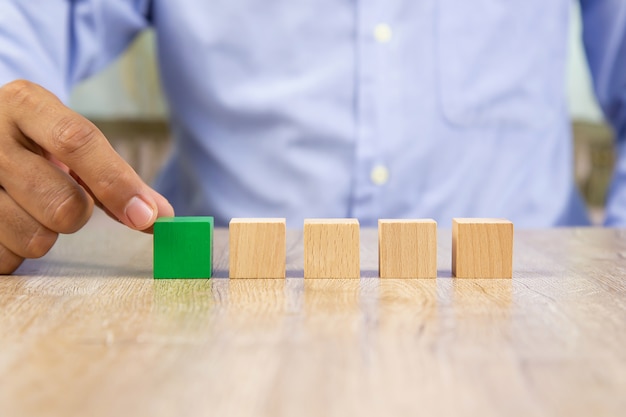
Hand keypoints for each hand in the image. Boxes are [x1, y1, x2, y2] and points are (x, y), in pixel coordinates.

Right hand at [0, 80, 173, 273]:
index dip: (116, 183)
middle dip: (78, 214)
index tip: (146, 216)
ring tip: (28, 208)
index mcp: (25, 104)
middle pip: (63, 204)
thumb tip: (160, 216)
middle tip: (65, 200)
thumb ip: (115, 176)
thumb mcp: (68, 142)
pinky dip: (14, 250)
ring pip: (34, 238)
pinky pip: (4, 256)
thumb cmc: (33, 143)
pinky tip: (7, 221)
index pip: (77, 142)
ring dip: (44, 234)